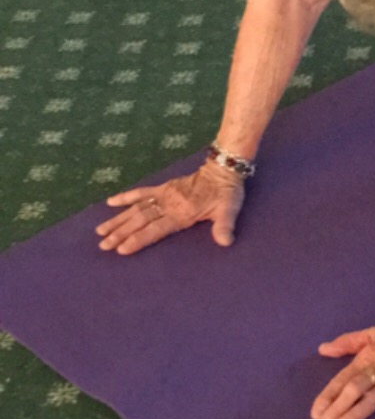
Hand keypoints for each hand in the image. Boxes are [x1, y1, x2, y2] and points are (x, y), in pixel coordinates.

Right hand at [95, 162, 243, 254]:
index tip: (121, 249)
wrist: (223, 169)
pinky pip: (141, 192)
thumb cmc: (227, 194)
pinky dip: (126, 197)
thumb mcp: (229, 210)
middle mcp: (168, 205)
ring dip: (118, 220)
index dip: (138, 239)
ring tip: (100, 231)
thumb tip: (225, 242)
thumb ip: (224, 227)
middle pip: (140, 221)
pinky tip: (110, 202)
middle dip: (120, 234)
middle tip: (103, 245)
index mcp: (182, 213)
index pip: (155, 229)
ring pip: (136, 209)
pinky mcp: (163, 187)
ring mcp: (164, 195)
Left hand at [312, 309, 374, 418]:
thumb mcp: (372, 333)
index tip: (315, 413)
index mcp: (367, 357)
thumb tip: (322, 349)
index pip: (342, 379)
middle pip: (353, 390)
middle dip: (336, 409)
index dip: (327, 396)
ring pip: (372, 398)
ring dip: (354, 414)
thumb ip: (347, 342)